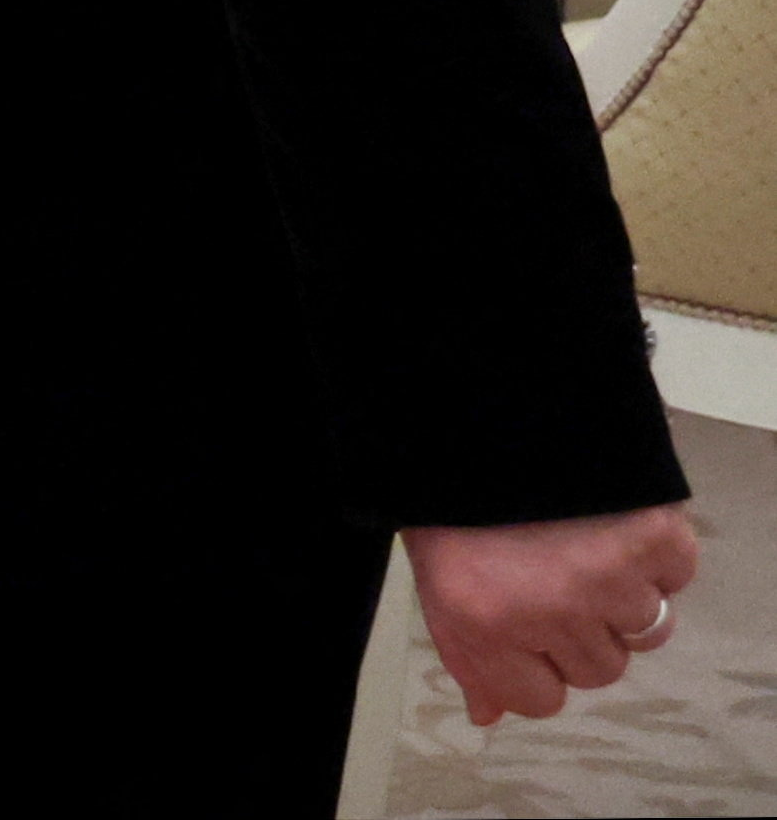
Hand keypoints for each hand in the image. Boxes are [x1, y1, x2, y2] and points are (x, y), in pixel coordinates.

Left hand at [405, 504, 699, 723]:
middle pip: (598, 670)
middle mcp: (548, 612)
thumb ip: (465, 651)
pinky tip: (612, 520)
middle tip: (549, 572)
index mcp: (479, 622)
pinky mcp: (656, 542)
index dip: (532, 663)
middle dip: (577, 631)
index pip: (538, 701)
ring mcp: (609, 580)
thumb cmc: (452, 486)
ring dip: (620, 595)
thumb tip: (488, 715)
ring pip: (644, 633)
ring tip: (579, 540)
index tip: (521, 623)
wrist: (484, 395)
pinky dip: (655, 557)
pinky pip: (675, 580)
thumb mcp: (436, 569)